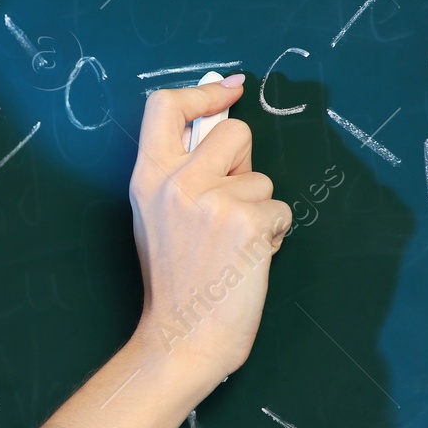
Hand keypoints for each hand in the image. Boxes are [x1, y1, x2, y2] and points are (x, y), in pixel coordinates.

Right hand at [126, 75, 291, 391]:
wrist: (183, 336)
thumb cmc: (175, 281)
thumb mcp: (157, 215)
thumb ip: (179, 171)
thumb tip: (218, 118)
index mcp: (147, 178)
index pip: (165, 106)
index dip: (202, 93)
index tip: (229, 92)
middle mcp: (176, 182)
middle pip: (233, 131)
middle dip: (245, 161)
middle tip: (231, 202)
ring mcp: (212, 201)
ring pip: (262, 177)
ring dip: (258, 207)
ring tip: (232, 245)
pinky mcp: (247, 222)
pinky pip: (279, 208)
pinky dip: (272, 232)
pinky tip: (248, 258)